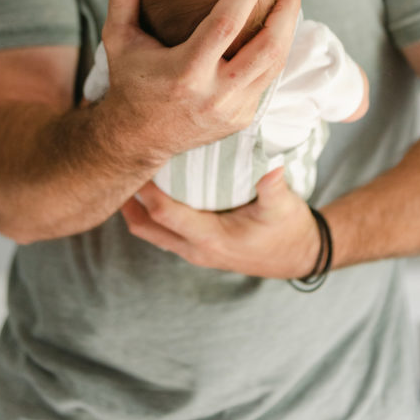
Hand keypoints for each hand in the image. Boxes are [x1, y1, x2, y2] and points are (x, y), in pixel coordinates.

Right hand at [101, 0, 302, 160]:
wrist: (136, 139)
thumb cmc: (129, 79)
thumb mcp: (118, 38)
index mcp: (184, 72)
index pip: (226, 25)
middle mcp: (214, 95)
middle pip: (267, 48)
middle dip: (287, 12)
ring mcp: (232, 110)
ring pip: (276, 65)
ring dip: (290, 30)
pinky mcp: (241, 119)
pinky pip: (267, 80)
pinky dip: (277, 51)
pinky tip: (280, 27)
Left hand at [120, 168, 320, 278]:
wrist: (298, 256)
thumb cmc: (289, 230)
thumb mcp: (285, 207)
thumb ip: (273, 188)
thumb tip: (271, 168)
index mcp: (211, 239)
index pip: (166, 215)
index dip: (147, 192)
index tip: (139, 163)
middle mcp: (197, 249)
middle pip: (146, 228)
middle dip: (130, 201)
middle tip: (121, 168)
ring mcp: (195, 251)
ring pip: (150, 232)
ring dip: (137, 208)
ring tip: (131, 175)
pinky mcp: (198, 248)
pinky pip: (163, 232)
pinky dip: (151, 214)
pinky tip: (153, 189)